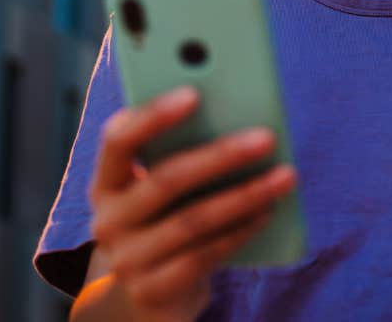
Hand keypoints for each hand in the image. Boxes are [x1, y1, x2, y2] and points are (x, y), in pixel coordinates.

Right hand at [88, 86, 296, 321]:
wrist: (144, 298)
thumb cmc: (163, 223)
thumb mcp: (160, 192)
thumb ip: (180, 157)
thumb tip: (239, 120)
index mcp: (106, 182)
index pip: (118, 140)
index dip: (153, 115)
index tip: (194, 93)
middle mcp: (108, 221)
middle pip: (166, 179)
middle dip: (221, 155)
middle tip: (267, 137)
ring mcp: (128, 260)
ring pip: (193, 220)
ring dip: (245, 195)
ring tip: (285, 176)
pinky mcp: (153, 291)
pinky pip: (204, 256)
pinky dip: (241, 231)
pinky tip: (269, 212)